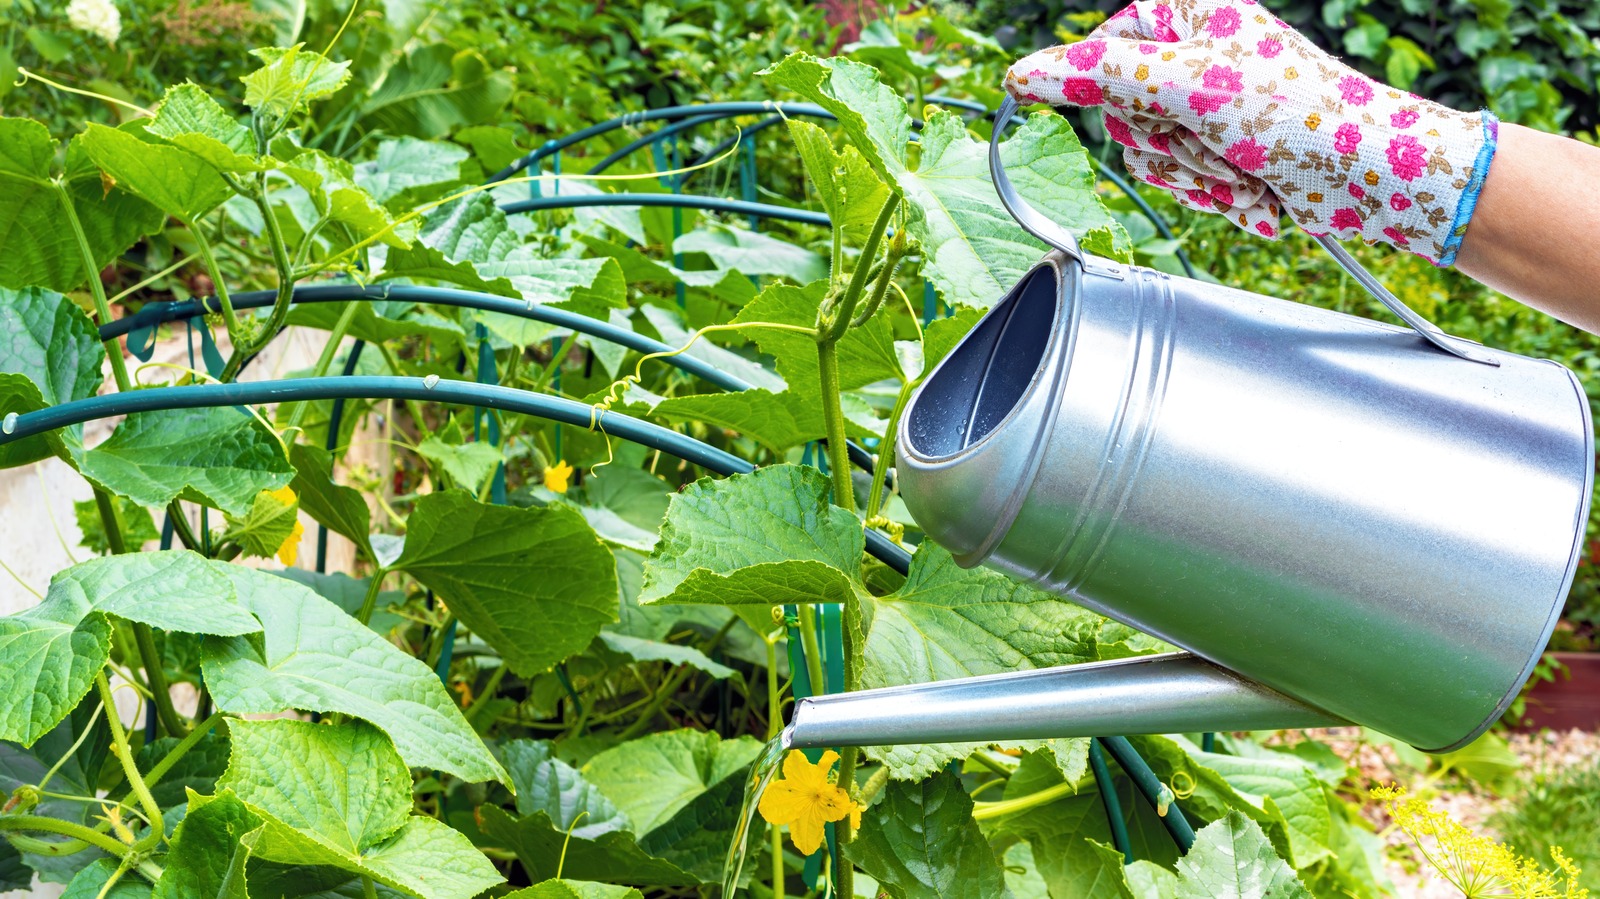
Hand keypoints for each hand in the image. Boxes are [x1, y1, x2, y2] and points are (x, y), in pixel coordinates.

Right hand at [1005, 0, 1497, 264]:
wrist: (1376, 179)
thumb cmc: (1301, 118)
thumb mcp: (1187, 87)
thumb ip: (1098, 76)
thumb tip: (1022, 75)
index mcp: (1189, 12)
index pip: (1100, 51)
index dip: (1120, 93)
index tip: (1161, 110)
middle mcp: (1198, 54)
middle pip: (1122, 112)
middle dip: (1170, 146)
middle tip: (1218, 142)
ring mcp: (1213, 105)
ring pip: (1149, 155)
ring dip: (1197, 178)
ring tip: (1247, 170)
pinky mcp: (1228, 150)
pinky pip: (1182, 182)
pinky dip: (1218, 197)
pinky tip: (1259, 191)